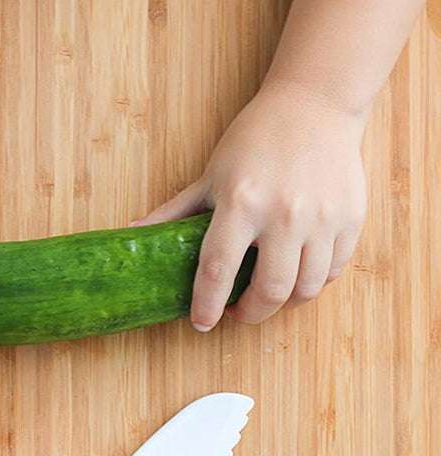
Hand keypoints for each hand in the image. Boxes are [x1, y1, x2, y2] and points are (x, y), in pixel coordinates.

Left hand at [135, 83, 367, 330]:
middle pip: (269, 292)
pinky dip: (313, 281)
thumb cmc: (255, 139)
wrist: (316, 103)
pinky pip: (333, 271)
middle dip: (250, 314)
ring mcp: (322, 218)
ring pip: (305, 289)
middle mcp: (284, 215)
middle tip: (238, 312)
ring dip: (283, 302)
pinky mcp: (351, 218)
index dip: (207, 305)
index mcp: (241, 203)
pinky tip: (297, 273)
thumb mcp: (210, 174)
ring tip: (268, 294)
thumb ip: (175, 212)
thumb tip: (132, 232)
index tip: (202, 322)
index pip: (217, 271)